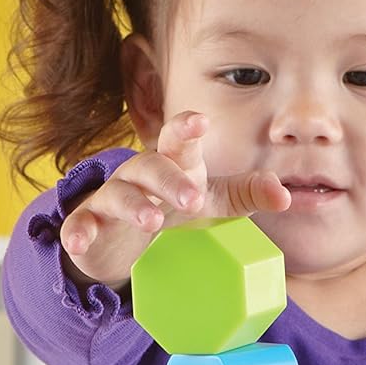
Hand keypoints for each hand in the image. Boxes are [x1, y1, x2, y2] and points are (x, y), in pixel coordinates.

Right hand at [60, 110, 290, 287]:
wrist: (123, 236)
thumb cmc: (172, 206)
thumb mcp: (211, 201)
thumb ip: (246, 194)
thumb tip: (287, 197)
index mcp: (171, 163)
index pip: (179, 140)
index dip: (187, 128)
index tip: (200, 122)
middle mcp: (139, 174)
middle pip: (150, 167)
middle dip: (170, 180)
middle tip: (192, 200)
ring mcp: (110, 198)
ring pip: (117, 194)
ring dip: (133, 205)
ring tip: (152, 221)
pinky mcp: (88, 224)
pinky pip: (79, 224)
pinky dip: (78, 232)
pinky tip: (78, 242)